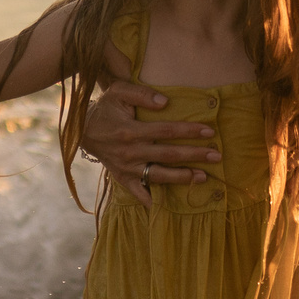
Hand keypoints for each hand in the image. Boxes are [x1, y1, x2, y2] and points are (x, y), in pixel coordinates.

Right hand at [82, 80, 218, 206]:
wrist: (82, 130)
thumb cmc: (106, 108)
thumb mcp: (118, 92)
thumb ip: (141, 94)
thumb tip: (165, 101)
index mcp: (130, 131)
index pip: (166, 131)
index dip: (189, 131)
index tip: (209, 131)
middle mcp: (130, 152)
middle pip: (168, 155)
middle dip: (195, 155)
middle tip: (216, 156)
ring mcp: (127, 169)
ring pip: (159, 176)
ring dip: (183, 178)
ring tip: (204, 177)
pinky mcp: (123, 179)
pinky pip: (139, 193)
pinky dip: (152, 201)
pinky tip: (169, 207)